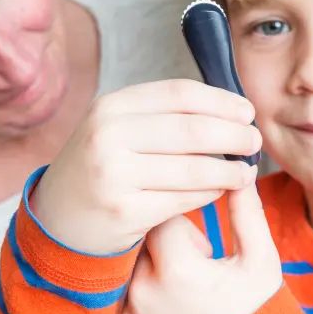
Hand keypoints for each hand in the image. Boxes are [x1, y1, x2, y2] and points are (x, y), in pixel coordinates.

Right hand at [32, 79, 261, 254]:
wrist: (58, 219)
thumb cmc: (102, 168)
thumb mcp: (117, 129)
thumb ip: (162, 115)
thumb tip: (229, 109)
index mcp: (111, 106)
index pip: (180, 94)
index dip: (221, 101)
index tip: (247, 111)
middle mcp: (108, 135)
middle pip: (192, 129)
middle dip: (233, 134)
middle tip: (254, 141)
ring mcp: (113, 174)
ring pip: (193, 168)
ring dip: (229, 170)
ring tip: (245, 171)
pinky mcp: (124, 211)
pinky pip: (183, 199)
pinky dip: (209, 194)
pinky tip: (220, 191)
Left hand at [117, 182, 282, 313]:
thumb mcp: (261, 264)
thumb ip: (246, 213)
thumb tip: (239, 172)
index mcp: (177, 266)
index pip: (161, 215)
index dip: (182, 223)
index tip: (198, 243)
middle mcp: (143, 292)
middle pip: (141, 243)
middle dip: (164, 248)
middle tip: (191, 271)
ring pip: (130, 274)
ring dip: (149, 276)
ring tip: (181, 297)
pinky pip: (123, 308)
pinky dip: (142, 308)